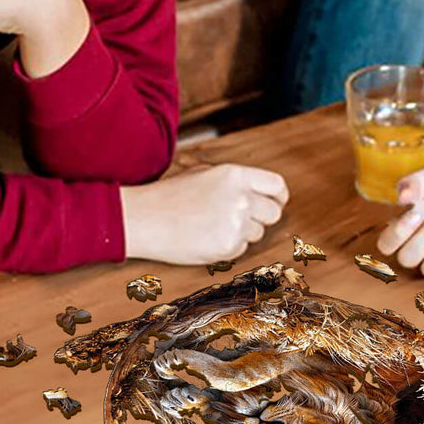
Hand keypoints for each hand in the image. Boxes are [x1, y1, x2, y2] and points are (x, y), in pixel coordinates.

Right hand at [121, 163, 288, 264]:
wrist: (144, 219)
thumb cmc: (170, 196)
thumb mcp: (204, 173)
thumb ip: (236, 181)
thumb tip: (261, 192)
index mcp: (236, 175)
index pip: (276, 185)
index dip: (278, 197)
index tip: (275, 203)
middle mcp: (241, 198)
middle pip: (273, 213)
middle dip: (261, 218)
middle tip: (241, 219)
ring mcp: (236, 223)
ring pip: (257, 233)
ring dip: (242, 233)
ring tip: (212, 226)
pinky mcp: (228, 246)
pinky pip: (241, 249)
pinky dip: (228, 247)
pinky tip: (205, 238)